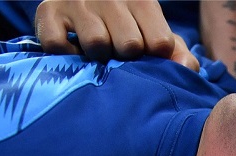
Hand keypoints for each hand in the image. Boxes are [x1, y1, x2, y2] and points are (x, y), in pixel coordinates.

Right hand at [36, 0, 199, 69]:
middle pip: (129, 45)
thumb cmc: (127, 24)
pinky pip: (58, 45)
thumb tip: (187, 68)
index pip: (160, 42)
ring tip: (98, 50)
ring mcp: (77, 1)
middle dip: (126, 56)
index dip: (154, 57)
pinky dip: (66, 54)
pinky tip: (75, 50)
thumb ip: (177, 52)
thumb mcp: (154, 32)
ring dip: (98, 56)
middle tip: (119, 53)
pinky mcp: (48, 11)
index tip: (146, 55)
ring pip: (96, 44)